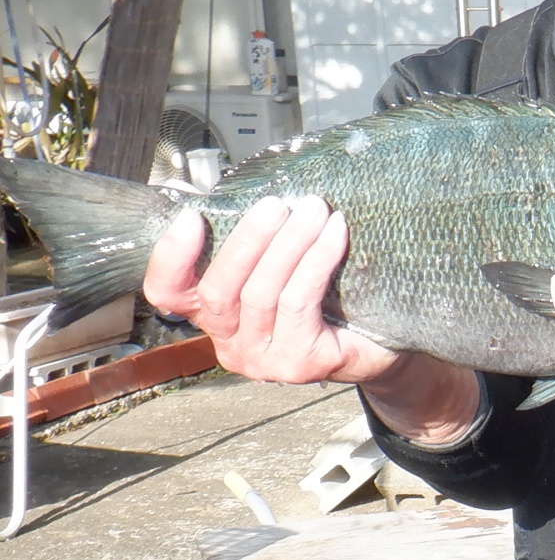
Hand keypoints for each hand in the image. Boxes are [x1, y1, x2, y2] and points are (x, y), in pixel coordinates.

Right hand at [143, 195, 480, 436]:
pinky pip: (299, 302)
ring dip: (289, 243)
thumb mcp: (282, 272)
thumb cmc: (329, 304)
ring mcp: (263, 359)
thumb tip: (244, 194)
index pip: (168, 294)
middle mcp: (231, 345)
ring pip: (261, 293)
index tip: (192, 216)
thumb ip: (257, 247)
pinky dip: (316, 261)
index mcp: (215, 318)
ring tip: (314, 209)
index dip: (171, 256)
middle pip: (218, 291)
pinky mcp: (298, 364)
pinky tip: (334, 234)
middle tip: (278, 204)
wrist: (381, 347)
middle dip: (248, 239)